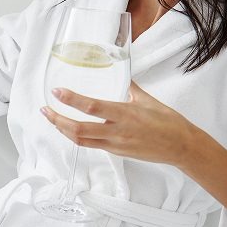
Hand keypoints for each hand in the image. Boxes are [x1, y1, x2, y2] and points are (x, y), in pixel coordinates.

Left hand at [39, 82, 196, 166]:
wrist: (181, 146)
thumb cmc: (167, 121)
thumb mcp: (147, 99)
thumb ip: (129, 87)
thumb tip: (119, 73)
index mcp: (125, 114)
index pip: (92, 107)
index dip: (71, 100)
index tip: (57, 92)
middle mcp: (117, 131)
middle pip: (78, 129)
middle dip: (58, 120)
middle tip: (45, 110)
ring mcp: (115, 144)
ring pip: (81, 140)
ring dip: (63, 130)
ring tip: (52, 119)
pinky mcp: (116, 153)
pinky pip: (91, 145)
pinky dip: (77, 137)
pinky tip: (70, 129)